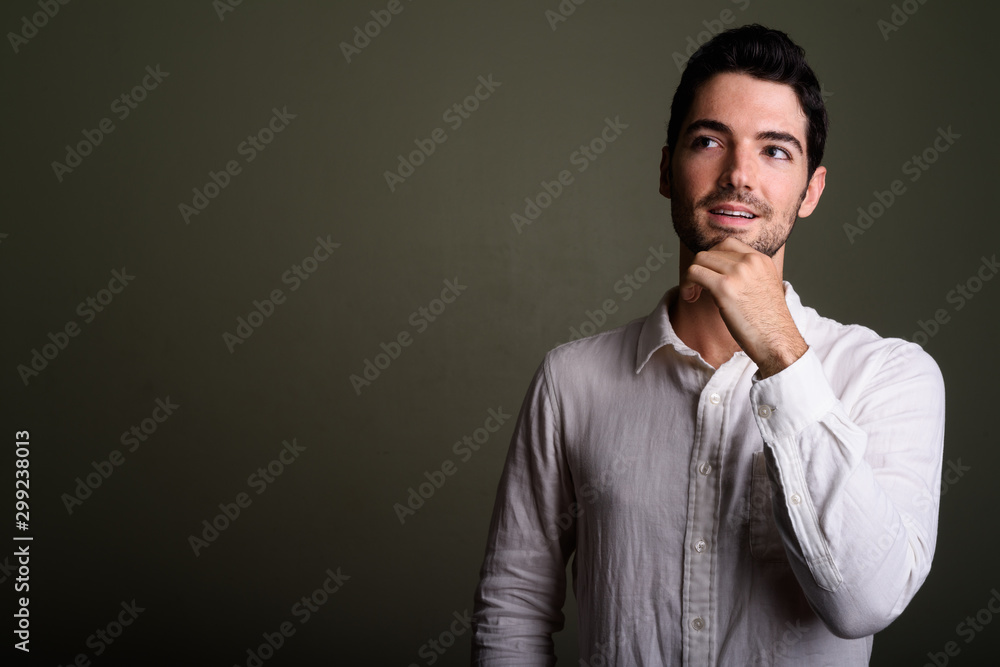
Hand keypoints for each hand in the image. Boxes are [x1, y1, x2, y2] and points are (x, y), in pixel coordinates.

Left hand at [681, 237, 807, 377]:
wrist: (777, 341)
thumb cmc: (767, 323)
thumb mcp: (762, 288)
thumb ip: (747, 275)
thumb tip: (719, 273)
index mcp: (761, 260)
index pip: (727, 245)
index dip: (712, 259)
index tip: (709, 277)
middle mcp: (750, 261)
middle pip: (710, 252)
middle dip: (700, 268)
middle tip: (698, 289)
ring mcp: (738, 272)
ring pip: (699, 260)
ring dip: (690, 277)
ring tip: (693, 295)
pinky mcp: (725, 287)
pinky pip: (693, 273)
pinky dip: (686, 284)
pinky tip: (690, 298)